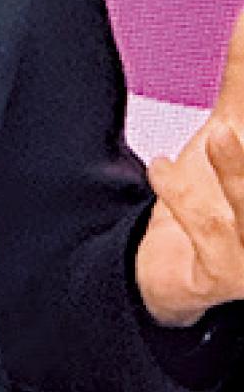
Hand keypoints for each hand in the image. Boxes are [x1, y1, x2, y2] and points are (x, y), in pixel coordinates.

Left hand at [136, 8, 243, 326]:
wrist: (181, 263)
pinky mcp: (227, 276)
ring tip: (223, 135)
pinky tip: (161, 166)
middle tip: (233, 130)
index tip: (233, 120)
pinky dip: (184, 198)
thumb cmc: (222, 190)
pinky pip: (210, 238)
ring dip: (240, 176)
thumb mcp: (237, 121)